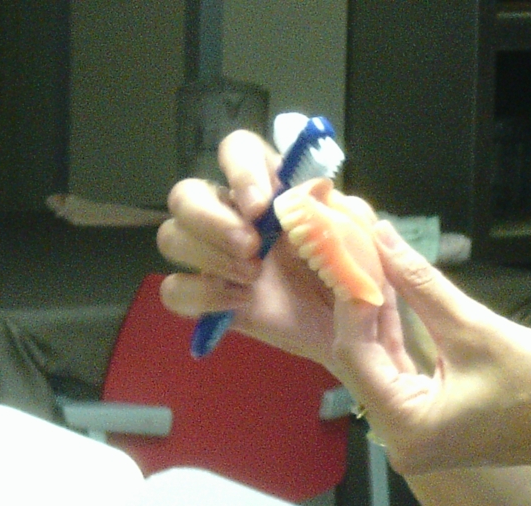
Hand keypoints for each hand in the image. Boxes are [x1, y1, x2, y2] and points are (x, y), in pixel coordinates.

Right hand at [157, 130, 337, 362]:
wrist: (350, 330)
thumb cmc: (352, 275)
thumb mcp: (360, 238)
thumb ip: (340, 208)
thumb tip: (313, 187)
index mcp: (270, 188)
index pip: (237, 150)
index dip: (240, 170)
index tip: (260, 207)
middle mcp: (232, 214)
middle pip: (185, 194)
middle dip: (211, 219)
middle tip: (252, 247)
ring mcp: (213, 256)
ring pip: (171, 237)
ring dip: (209, 256)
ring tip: (253, 277)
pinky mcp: (206, 296)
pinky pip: (173, 289)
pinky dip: (202, 296)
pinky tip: (239, 301)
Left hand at [330, 220, 530, 475]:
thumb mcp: (474, 328)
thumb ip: (420, 284)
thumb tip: (382, 236)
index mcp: (405, 426)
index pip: (354, 353)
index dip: (351, 301)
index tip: (351, 255)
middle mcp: (395, 436)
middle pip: (356, 359)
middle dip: (355, 305)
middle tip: (350, 254)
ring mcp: (407, 429)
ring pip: (372, 361)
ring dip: (371, 315)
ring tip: (365, 264)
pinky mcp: (421, 417)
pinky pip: (393, 369)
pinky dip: (389, 334)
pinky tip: (385, 294)